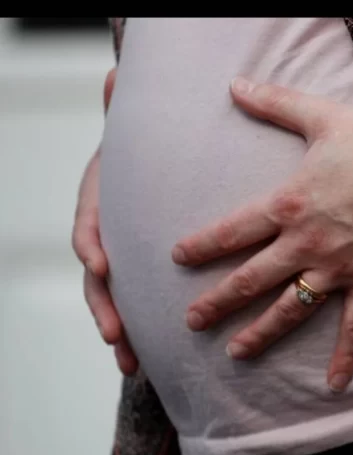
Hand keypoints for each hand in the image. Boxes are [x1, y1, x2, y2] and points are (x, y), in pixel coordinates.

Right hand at [72, 68, 137, 375]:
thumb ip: (122, 114)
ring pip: (111, 301)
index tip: (101, 265)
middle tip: (114, 335)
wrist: (144, 176)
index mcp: (99, 204)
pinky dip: (134, 332)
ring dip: (118, 331)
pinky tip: (142, 360)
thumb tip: (115, 76)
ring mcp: (115, 260)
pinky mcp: (133, 277)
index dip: (92, 245)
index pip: (89, 226)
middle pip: (96, 277)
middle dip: (104, 306)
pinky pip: (131, 307)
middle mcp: (102, 237)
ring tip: (129, 361)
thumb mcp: (134, 138)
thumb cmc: (141, 159)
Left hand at [172, 77, 352, 391]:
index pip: (233, 231)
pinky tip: (332, 383)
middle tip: (191, 322)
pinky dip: (345, 356)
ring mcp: (337, 268)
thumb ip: (274, 103)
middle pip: (250, 279)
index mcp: (289, 204)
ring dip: (260, 333)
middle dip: (217, 302)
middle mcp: (305, 243)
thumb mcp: (321, 117)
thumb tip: (235, 84)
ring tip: (236, 353)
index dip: (202, 245)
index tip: (177, 259)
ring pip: (289, 309)